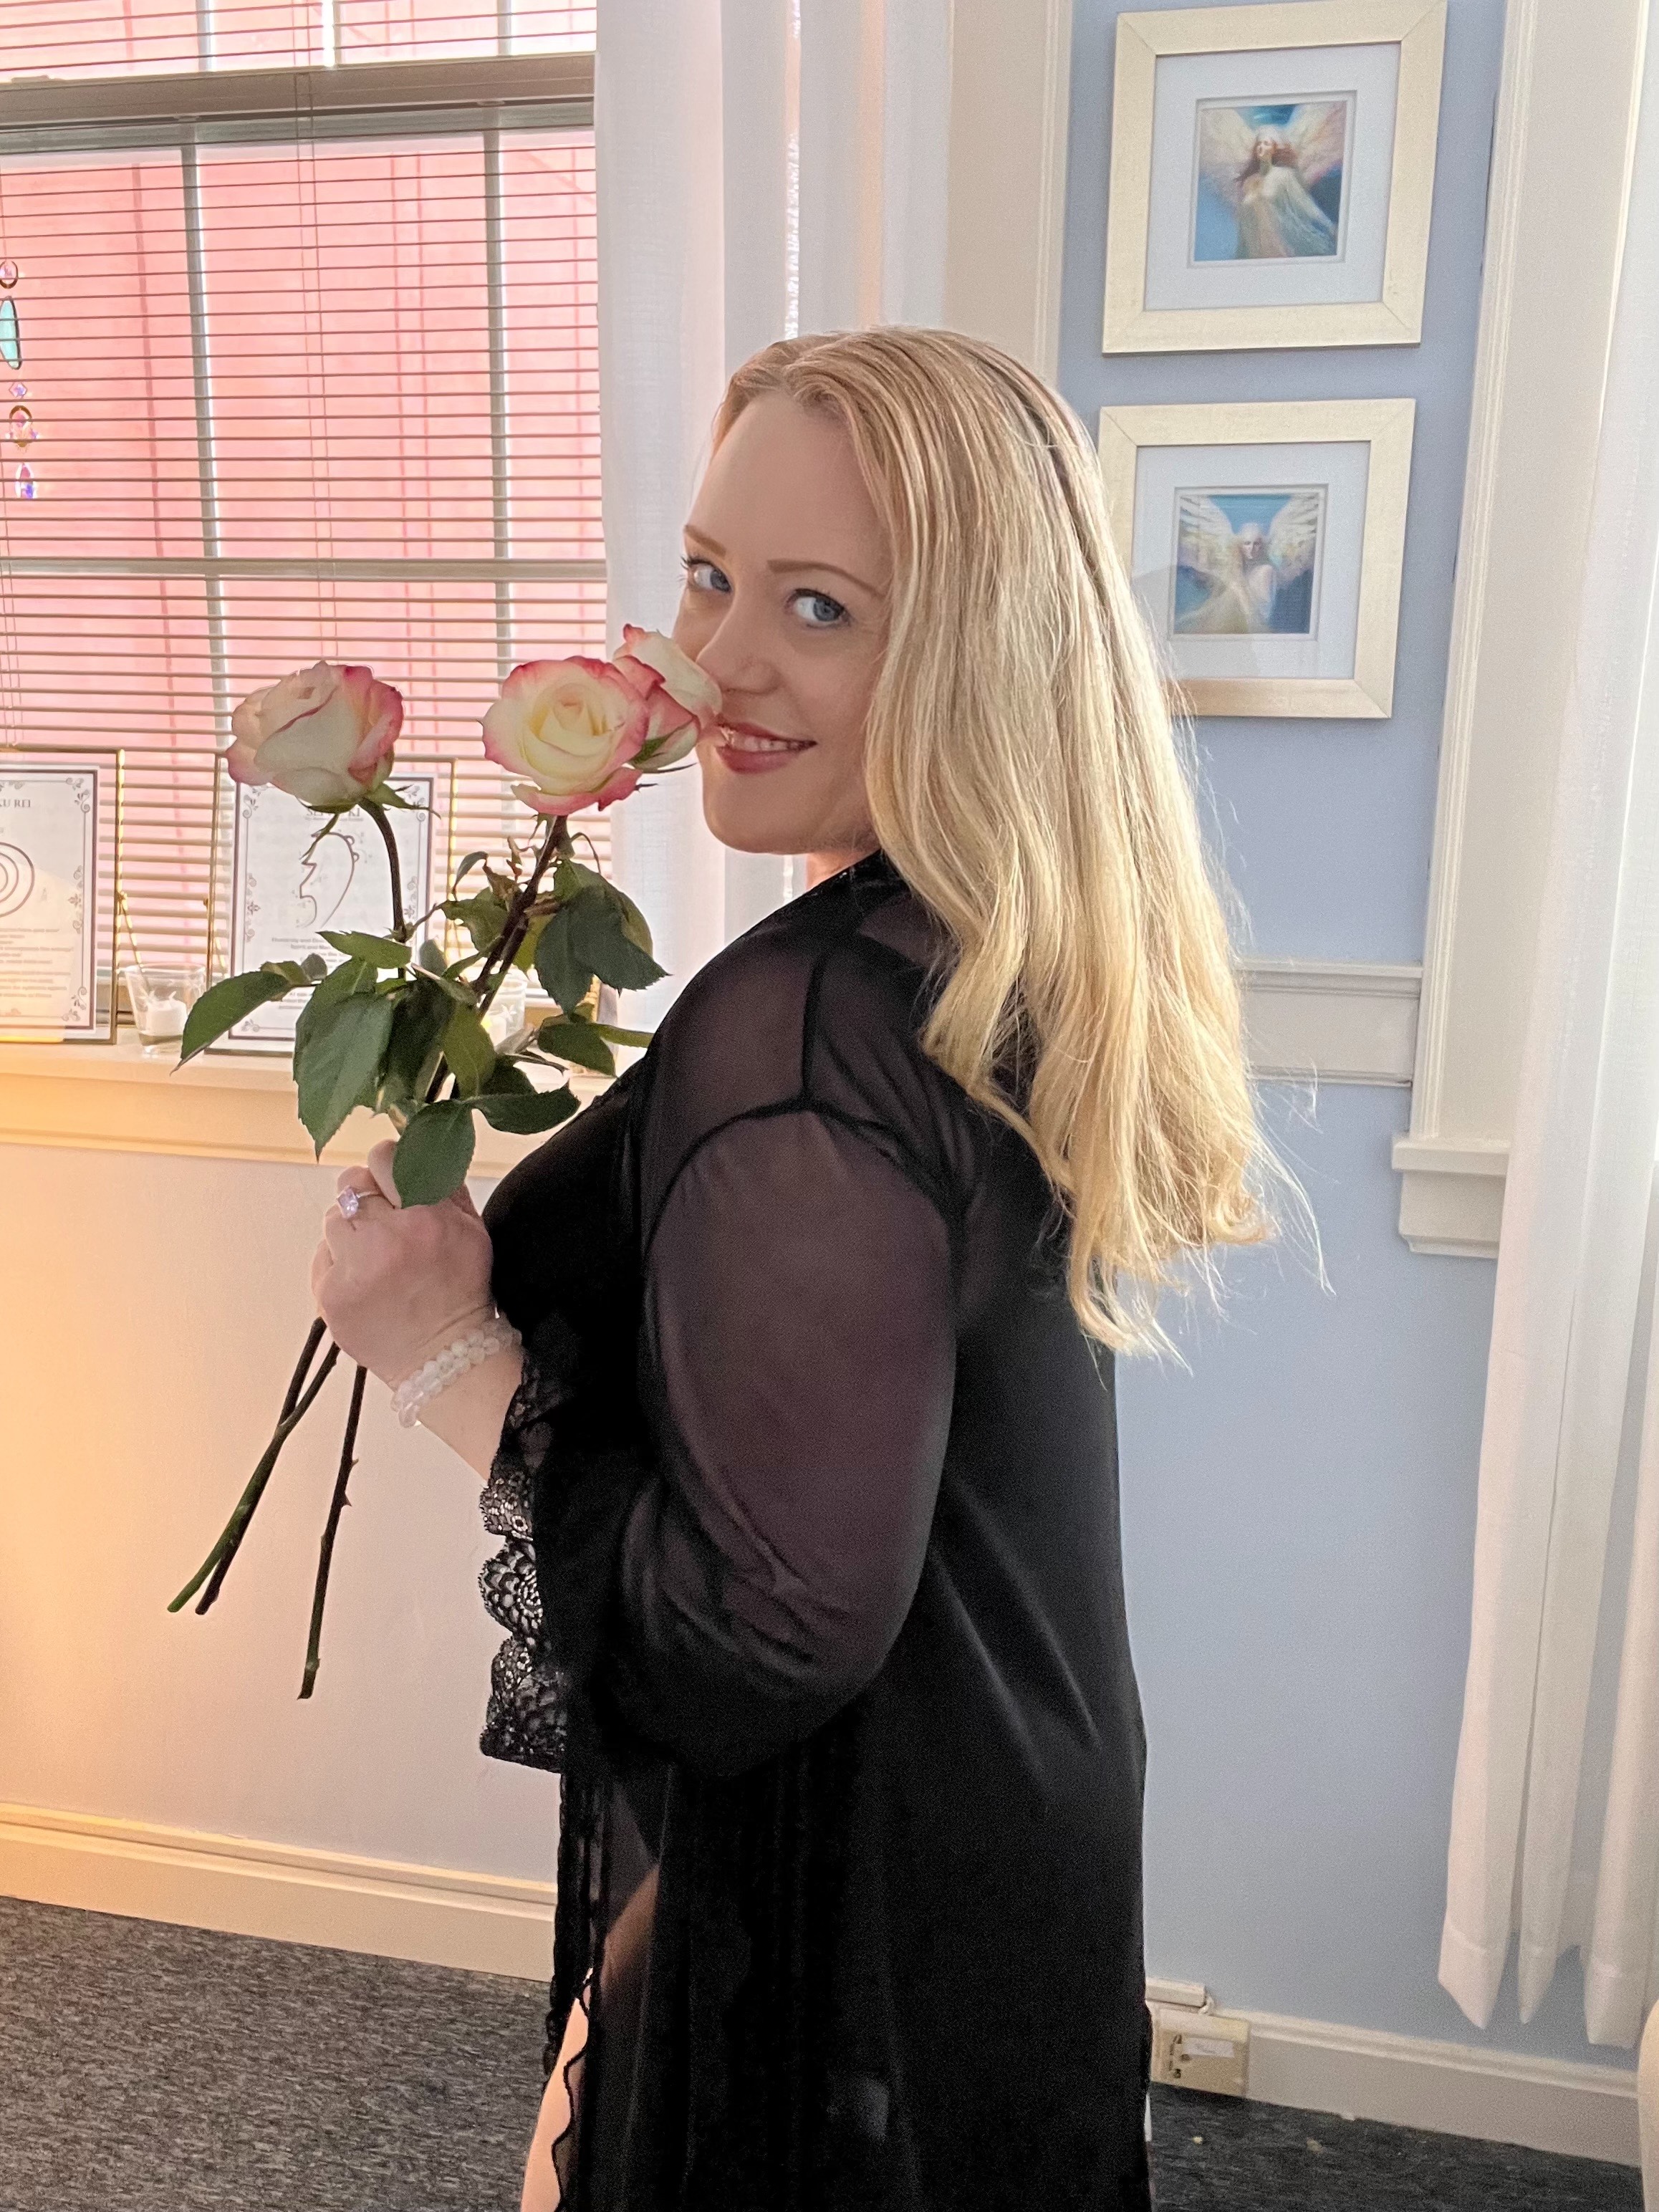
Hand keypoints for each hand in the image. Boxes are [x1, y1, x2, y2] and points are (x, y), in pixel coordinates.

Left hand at [310, 1140, 496, 1385]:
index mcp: (426, 1219)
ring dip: (352, 1232)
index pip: (383, 1158)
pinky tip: (364, 1281)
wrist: (444, 1358)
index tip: (391, 1177)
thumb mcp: (472, 1229)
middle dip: (367, 1197)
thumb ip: (444, 1183)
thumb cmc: (461, 1293)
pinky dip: (339, 1264)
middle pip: (351, 1184)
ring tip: (376, 1257)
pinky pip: (322, 1257)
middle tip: (383, 1221)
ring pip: (333, 1219)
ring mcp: (353, 1270)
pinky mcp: (330, 1296)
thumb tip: (418, 1146)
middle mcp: (386, 1240)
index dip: (386, 1165)